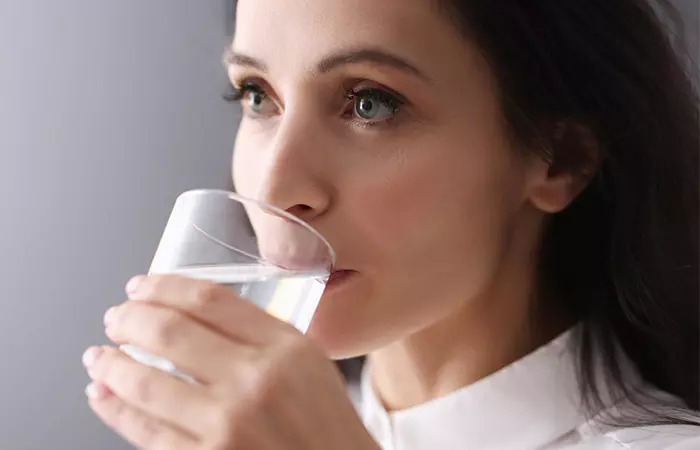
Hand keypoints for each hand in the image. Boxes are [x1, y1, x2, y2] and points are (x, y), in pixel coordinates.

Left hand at [83, 275, 377, 449]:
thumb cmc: (326, 425)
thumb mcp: (309, 364)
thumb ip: (261, 337)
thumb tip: (195, 316)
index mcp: (285, 348)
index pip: (210, 300)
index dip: (164, 286)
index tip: (142, 285)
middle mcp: (255, 382)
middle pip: (170, 332)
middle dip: (129, 319)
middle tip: (115, 317)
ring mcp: (228, 426)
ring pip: (146, 383)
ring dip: (111, 364)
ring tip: (99, 355)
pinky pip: (146, 432)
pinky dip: (114, 410)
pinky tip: (103, 395)